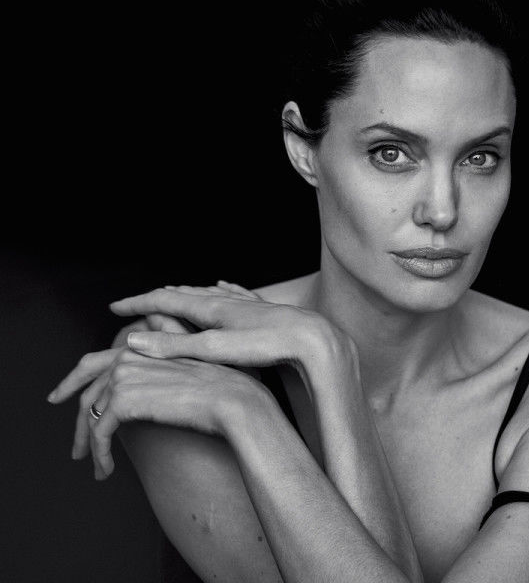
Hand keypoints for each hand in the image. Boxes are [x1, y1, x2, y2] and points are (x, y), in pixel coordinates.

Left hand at [85, 349, 268, 479]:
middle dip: (78, 424)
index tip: (58, 397)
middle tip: (76, 450)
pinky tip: (106, 470)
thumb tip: (129, 389)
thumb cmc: (221, 391)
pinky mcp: (124, 400)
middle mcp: (129, 355)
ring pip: (91, 415)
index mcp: (142, 345)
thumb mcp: (184, 375)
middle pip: (88, 392)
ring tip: (98, 467)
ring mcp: (124, 375)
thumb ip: (155, 373)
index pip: (93, 361)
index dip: (71, 381)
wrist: (234, 402)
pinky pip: (100, 431)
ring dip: (91, 446)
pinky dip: (100, 454)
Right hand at [110, 284, 355, 390]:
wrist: (310, 337)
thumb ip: (175, 345)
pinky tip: (223, 285)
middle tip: (136, 303)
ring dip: (183, 294)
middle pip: (181, 293)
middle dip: (155, 298)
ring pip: (205, 293)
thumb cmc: (265, 345)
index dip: (136, 303)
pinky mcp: (259, 308)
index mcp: (208, 309)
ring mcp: (242, 302)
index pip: (163, 301)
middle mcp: (222, 300)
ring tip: (171, 295)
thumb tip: (134, 340)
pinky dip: (219, 289)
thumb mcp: (215, 349)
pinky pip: (233, 292)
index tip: (114, 307)